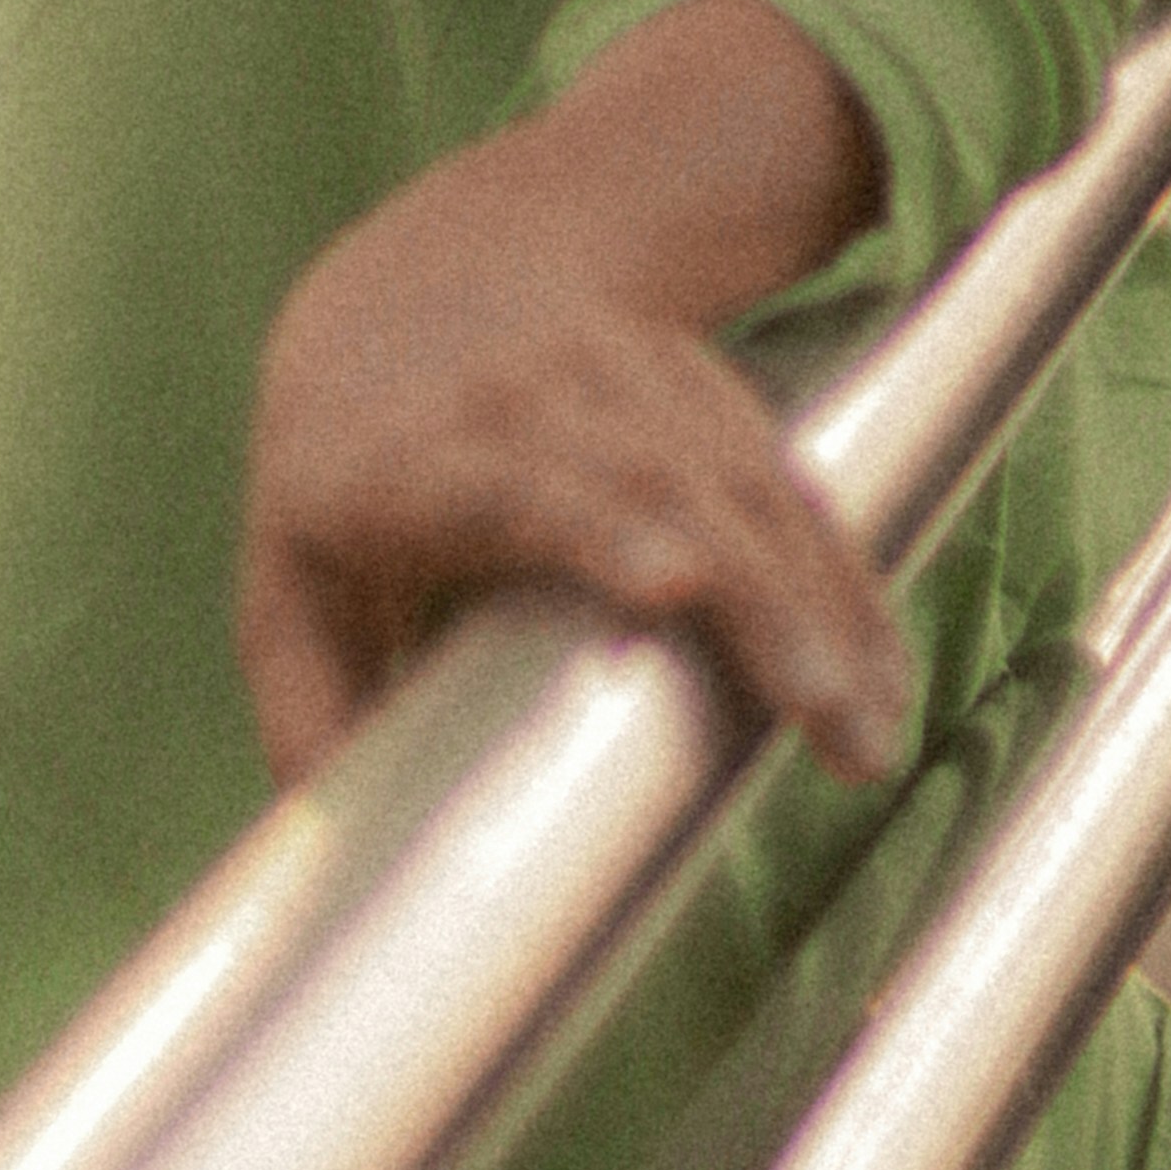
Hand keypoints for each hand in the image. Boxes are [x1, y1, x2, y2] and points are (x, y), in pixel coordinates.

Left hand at [235, 0, 911, 793]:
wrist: (413, 292)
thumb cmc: (343, 488)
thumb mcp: (288, 589)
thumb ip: (310, 719)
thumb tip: (344, 877)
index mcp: (406, 461)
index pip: (509, 481)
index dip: (596, 523)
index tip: (678, 581)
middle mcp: (519, 399)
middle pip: (656, 484)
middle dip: (753, 596)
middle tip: (827, 720)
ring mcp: (617, 377)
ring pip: (735, 475)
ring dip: (816, 595)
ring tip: (867, 729)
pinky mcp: (693, 386)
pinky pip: (781, 474)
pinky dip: (839, 568)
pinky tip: (882, 669)